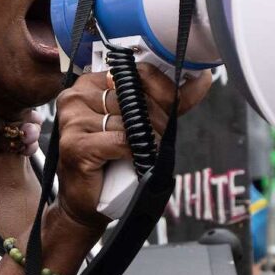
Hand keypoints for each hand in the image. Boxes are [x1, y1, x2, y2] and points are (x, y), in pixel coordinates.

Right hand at [48, 58, 213, 233]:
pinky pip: (120, 141)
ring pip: (128, 120)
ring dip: (148, 139)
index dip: (164, 90)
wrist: (88, 202)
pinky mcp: (75, 144)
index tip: (176, 106)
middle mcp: (77, 95)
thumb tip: (202, 80)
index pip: (137, 72)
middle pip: (134, 97)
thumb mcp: (142, 124)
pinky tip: (136, 160)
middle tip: (161, 139)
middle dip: (158, 120)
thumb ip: (168, 102)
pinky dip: (135, 152)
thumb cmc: (112, 162)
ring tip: (148, 152)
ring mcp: (72, 119)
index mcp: (91, 83)